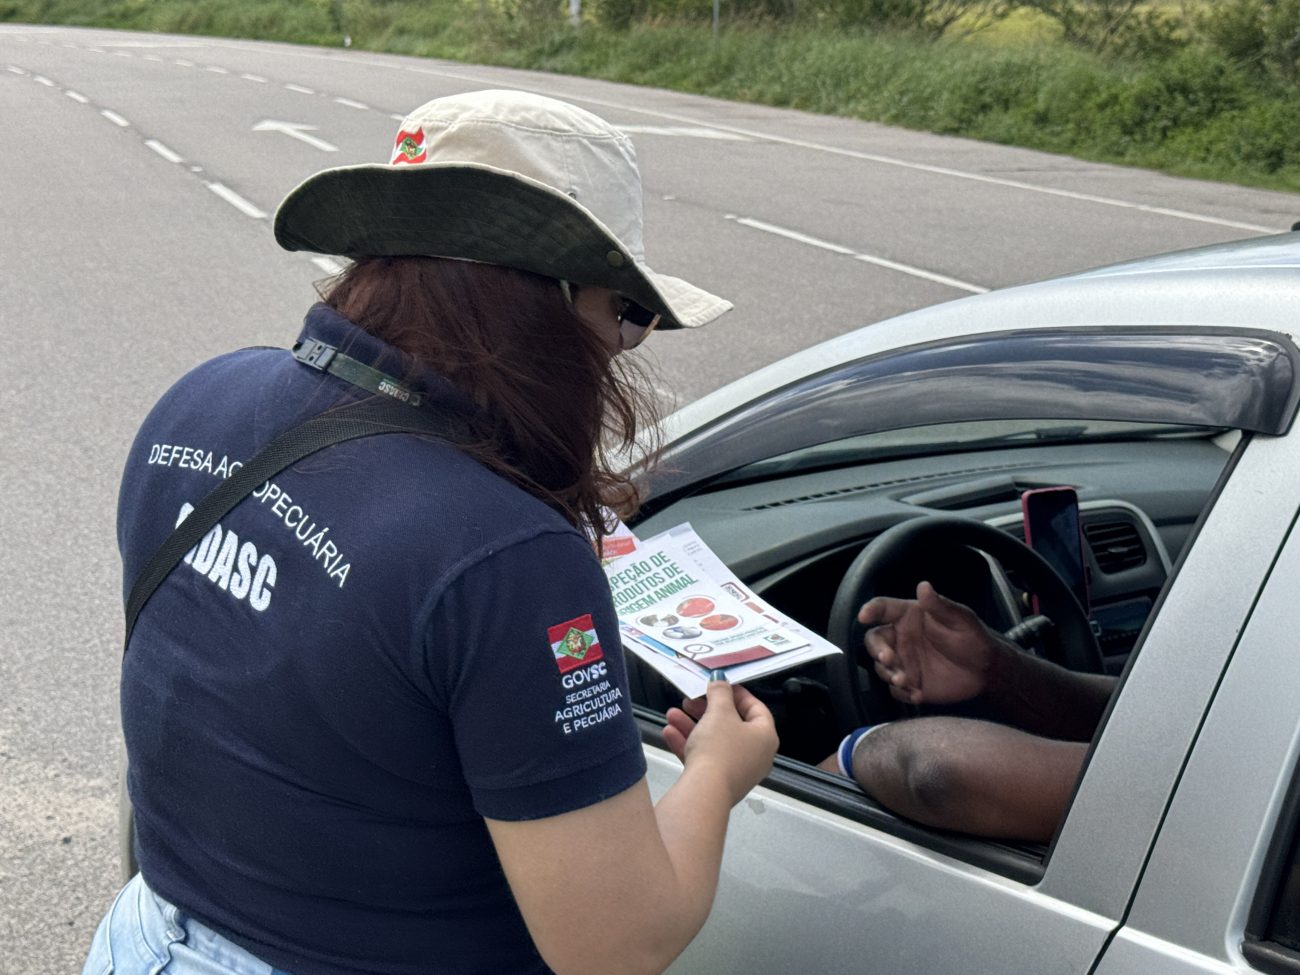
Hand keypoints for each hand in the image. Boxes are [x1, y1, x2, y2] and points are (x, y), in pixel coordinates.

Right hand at [663, 682, 777, 804]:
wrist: (705, 792)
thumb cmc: (719, 748)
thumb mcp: (719, 712)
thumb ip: (719, 692)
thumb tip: (720, 679)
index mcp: (765, 737)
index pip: (756, 709)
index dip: (737, 694)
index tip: (720, 685)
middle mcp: (756, 755)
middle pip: (731, 725)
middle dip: (706, 710)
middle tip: (691, 700)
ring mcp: (737, 770)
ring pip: (714, 741)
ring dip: (692, 726)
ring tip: (672, 714)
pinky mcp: (719, 782)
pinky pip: (705, 758)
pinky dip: (689, 744)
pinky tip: (669, 733)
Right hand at [858, 581, 1005, 704]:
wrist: (986, 670)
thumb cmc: (972, 638)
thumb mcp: (960, 619)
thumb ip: (939, 605)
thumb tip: (923, 586)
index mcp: (908, 617)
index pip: (883, 609)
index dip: (871, 610)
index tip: (864, 616)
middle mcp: (901, 638)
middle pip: (875, 641)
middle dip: (877, 651)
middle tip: (889, 659)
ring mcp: (904, 662)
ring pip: (882, 667)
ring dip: (889, 674)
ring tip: (906, 681)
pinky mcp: (909, 683)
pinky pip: (896, 690)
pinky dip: (902, 693)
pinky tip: (917, 695)